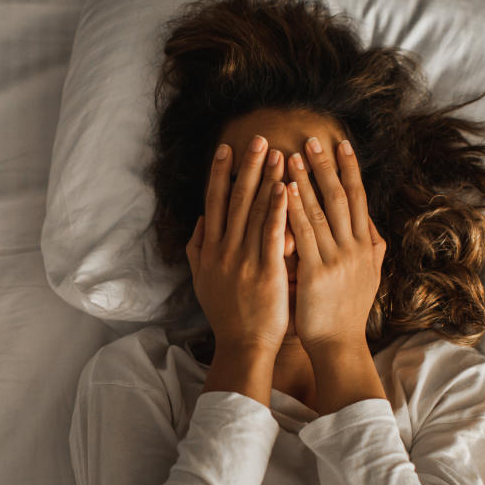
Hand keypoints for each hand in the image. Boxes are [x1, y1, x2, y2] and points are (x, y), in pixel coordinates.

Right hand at [187, 135, 289, 355]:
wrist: (242, 346)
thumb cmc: (227, 315)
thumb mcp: (203, 281)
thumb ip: (198, 250)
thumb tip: (200, 222)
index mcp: (210, 250)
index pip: (214, 203)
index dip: (219, 174)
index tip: (226, 149)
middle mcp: (224, 250)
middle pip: (234, 200)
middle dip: (247, 167)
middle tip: (258, 139)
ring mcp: (244, 260)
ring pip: (255, 212)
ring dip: (266, 179)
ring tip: (278, 153)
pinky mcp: (266, 272)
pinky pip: (272, 234)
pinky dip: (278, 210)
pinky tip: (286, 188)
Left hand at [285, 137, 385, 357]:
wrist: (340, 345)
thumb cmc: (347, 312)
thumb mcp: (369, 277)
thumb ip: (371, 249)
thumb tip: (373, 226)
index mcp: (366, 246)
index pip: (358, 198)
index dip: (350, 170)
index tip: (342, 144)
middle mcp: (355, 248)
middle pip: (341, 197)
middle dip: (327, 166)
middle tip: (313, 139)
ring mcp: (338, 259)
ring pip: (322, 211)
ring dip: (306, 181)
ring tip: (291, 155)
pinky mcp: (318, 273)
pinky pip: (305, 235)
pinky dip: (295, 210)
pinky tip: (285, 190)